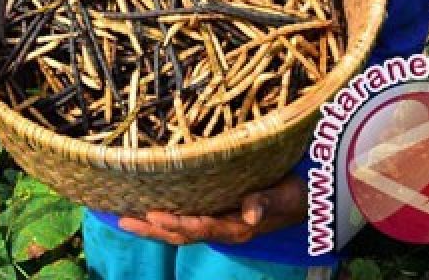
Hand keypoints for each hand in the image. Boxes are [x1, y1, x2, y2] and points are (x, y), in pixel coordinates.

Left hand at [118, 173, 306, 244]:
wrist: (306, 199)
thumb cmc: (295, 195)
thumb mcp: (285, 196)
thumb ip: (267, 203)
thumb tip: (251, 216)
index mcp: (236, 228)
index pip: (201, 228)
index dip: (177, 223)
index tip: (153, 216)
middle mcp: (223, 230)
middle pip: (181, 234)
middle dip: (152, 229)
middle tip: (122, 221)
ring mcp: (218, 224)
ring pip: (179, 230)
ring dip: (151, 226)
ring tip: (123, 219)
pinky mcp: (216, 214)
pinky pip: (186, 219)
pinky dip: (164, 218)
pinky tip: (146, 211)